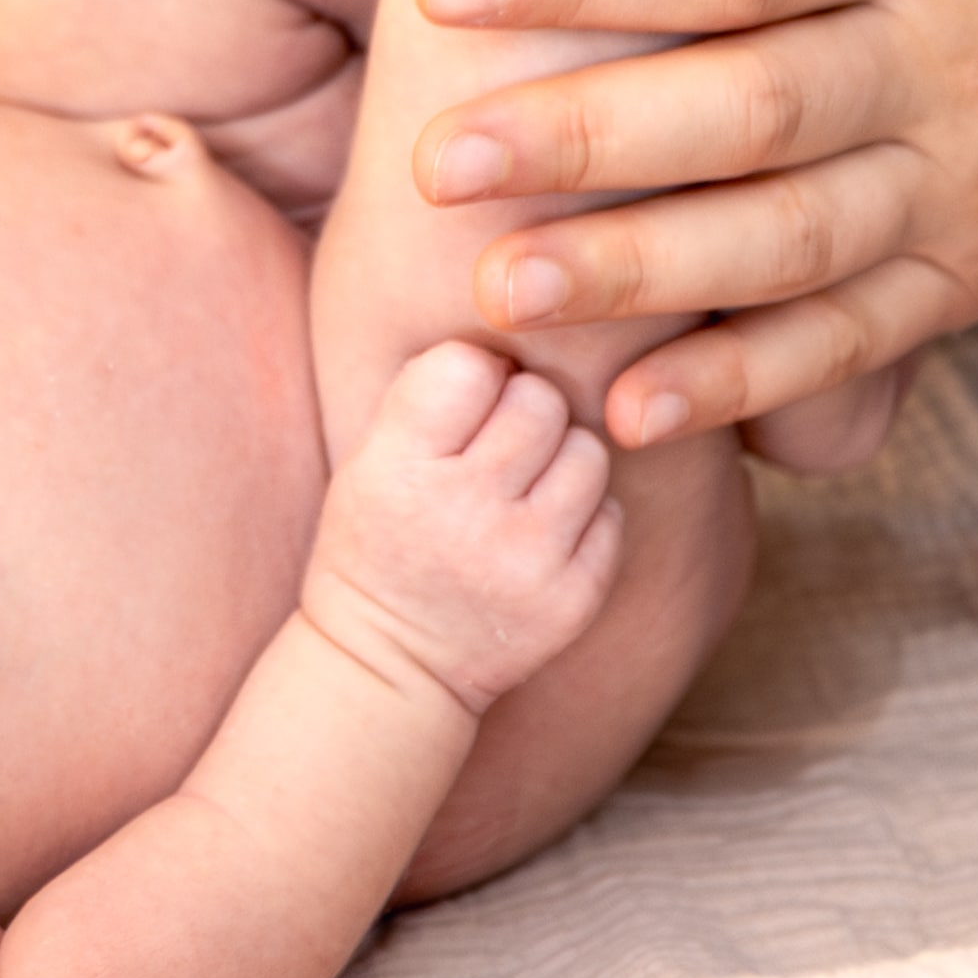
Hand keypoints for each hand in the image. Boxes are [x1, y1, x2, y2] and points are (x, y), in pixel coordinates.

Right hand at [299, 342, 626, 716]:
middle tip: (499, 448)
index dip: (471, 375)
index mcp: (398, 469)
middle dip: (523, 411)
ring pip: (587, 450)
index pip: (468, 364)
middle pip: (538, 400)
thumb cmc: (380, 540)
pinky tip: (543, 537)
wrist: (390, 667)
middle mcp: (463, 514)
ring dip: (562, 459)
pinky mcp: (573, 600)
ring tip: (524, 490)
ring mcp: (525, 561)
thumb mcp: (367, 459)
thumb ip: (430, 391)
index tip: (459, 407)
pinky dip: (585, 516)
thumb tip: (519, 310)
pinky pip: (610, 513)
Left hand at [413, 0, 977, 446]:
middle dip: (582, 138)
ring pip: (782, 245)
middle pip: (742, 110)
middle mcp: (945, 60)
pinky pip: (857, 339)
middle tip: (432, 157)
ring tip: (497, 295)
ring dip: (640, 276)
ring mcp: (967, 183)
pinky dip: (752, 384)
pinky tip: (640, 410)